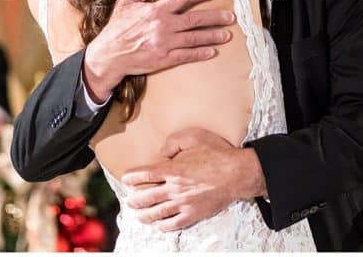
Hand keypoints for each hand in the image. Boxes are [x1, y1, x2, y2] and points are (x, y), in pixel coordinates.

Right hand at [83, 0, 234, 101]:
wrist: (108, 55)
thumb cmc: (117, 28)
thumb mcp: (127, 2)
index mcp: (156, 10)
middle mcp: (164, 26)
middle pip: (195, 19)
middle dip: (215, 17)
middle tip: (230, 16)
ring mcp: (165, 43)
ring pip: (194, 38)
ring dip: (213, 36)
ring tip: (227, 34)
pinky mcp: (163, 59)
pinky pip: (186, 55)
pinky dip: (200, 53)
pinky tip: (212, 51)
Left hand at [122, 128, 265, 231]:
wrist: (236, 173)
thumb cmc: (217, 152)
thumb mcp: (194, 136)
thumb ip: (173, 141)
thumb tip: (162, 152)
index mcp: (173, 169)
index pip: (145, 175)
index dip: (132, 178)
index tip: (126, 179)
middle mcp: (175, 188)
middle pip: (147, 197)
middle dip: (134, 200)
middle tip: (128, 200)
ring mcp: (183, 204)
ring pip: (157, 213)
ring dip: (144, 215)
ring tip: (138, 215)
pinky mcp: (193, 215)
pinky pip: (173, 224)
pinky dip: (162, 226)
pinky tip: (158, 225)